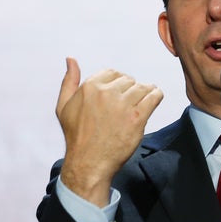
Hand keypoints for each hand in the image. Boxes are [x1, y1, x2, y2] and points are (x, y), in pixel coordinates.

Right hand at [56, 57, 163, 206]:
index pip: (113, 73)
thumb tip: (71, 59)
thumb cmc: (76, 136)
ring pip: (142, 87)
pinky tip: (154, 98)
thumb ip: (69, 81)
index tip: (118, 96)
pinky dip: (156, 95)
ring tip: (141, 104)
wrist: (88, 162)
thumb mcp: (63, 106)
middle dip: (130, 90)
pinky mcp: (137, 118)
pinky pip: (154, 97)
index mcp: (90, 86)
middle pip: (129, 80)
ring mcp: (123, 105)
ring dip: (144, 93)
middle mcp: (107, 93)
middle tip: (128, 105)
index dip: (117, 84)